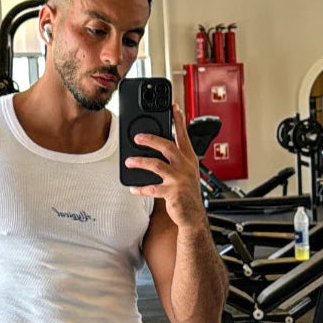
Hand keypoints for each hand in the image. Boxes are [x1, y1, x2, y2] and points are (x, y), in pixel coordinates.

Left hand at [124, 104, 206, 228]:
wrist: (193, 216)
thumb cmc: (186, 192)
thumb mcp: (185, 171)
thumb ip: (175, 158)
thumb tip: (154, 146)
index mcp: (189, 159)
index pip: (183, 135)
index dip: (178, 120)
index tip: (173, 106)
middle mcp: (186, 167)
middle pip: (167, 146)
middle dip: (151, 139)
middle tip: (137, 137)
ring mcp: (180, 180)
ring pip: (157, 165)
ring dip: (140, 162)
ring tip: (129, 161)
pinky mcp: (173, 193)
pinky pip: (152, 189)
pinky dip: (141, 188)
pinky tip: (133, 188)